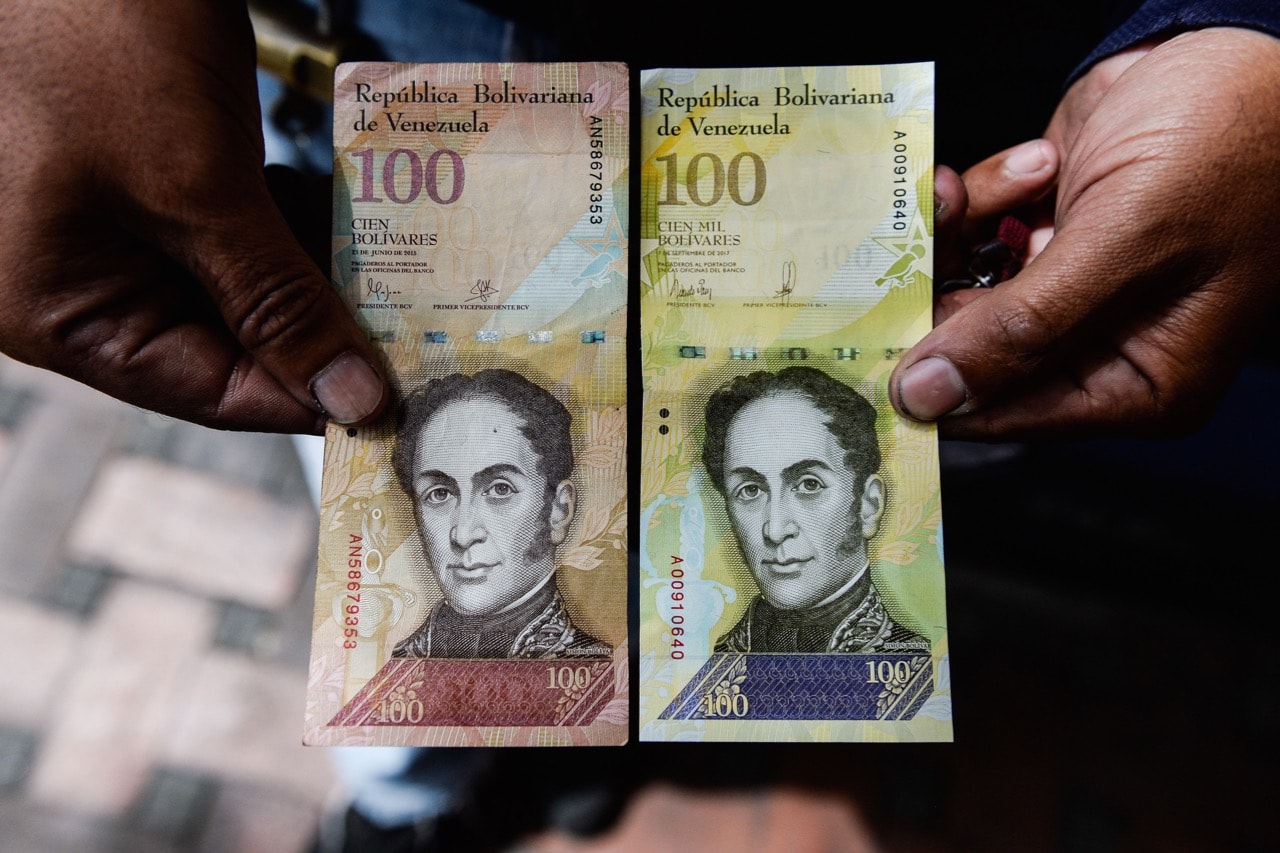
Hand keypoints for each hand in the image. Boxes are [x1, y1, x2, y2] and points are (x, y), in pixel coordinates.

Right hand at [0, 0, 387, 432]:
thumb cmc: (94, 39)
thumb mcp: (192, 188)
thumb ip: (274, 300)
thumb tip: (346, 396)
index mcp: (63, 311)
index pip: (210, 392)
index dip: (308, 399)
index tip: (396, 399)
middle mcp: (90, 281)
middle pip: (233, 344)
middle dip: (323, 332)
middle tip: (415, 334)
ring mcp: (125, 226)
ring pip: (247, 285)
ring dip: (318, 277)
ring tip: (399, 276)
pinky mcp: (163, 176)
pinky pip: (241, 228)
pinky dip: (296, 224)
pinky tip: (351, 216)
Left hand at [893, 28, 1279, 438]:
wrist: (1246, 46)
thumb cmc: (1234, 142)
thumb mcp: (1128, 241)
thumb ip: (1024, 326)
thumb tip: (929, 396)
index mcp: (1140, 381)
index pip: (1009, 414)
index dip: (933, 391)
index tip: (866, 359)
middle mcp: (1100, 345)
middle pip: (974, 354)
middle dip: (931, 300)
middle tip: (887, 264)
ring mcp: (1070, 288)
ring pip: (964, 290)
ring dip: (954, 237)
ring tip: (964, 194)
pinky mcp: (1049, 235)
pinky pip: (980, 236)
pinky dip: (983, 199)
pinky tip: (1029, 168)